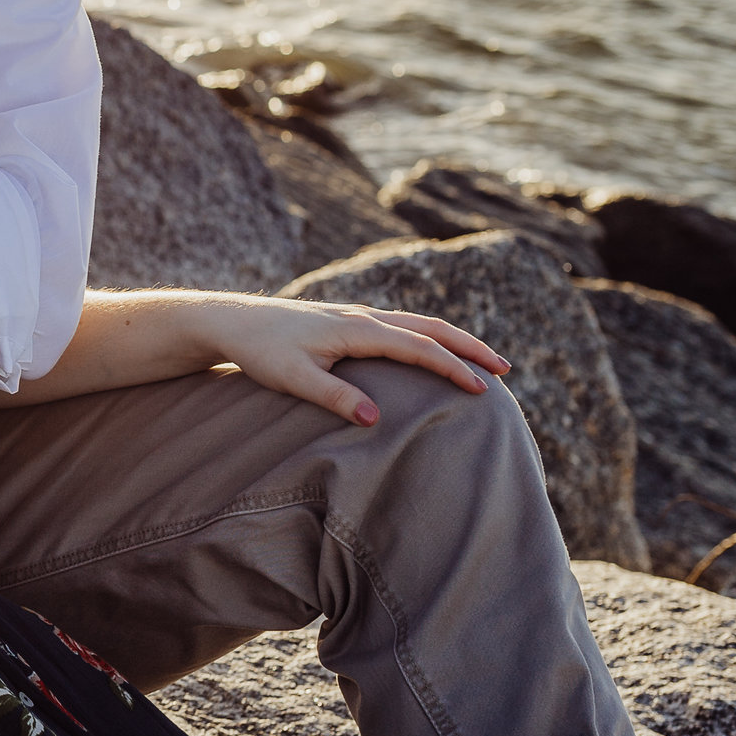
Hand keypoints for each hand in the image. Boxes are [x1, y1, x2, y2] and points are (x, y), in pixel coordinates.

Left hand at [198, 295, 510, 425]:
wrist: (231, 321)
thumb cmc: (259, 351)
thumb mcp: (292, 378)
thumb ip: (333, 397)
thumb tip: (374, 418)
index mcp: (357, 329)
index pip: (418, 347)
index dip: (452, 368)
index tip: (481, 390)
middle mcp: (363, 316)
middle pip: (429, 327)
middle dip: (469, 347)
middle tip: (504, 370)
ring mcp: (356, 316)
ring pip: (417, 323)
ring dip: (451, 339)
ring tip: (481, 360)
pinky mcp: (346, 321)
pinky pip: (400, 326)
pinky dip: (427, 336)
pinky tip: (432, 352)